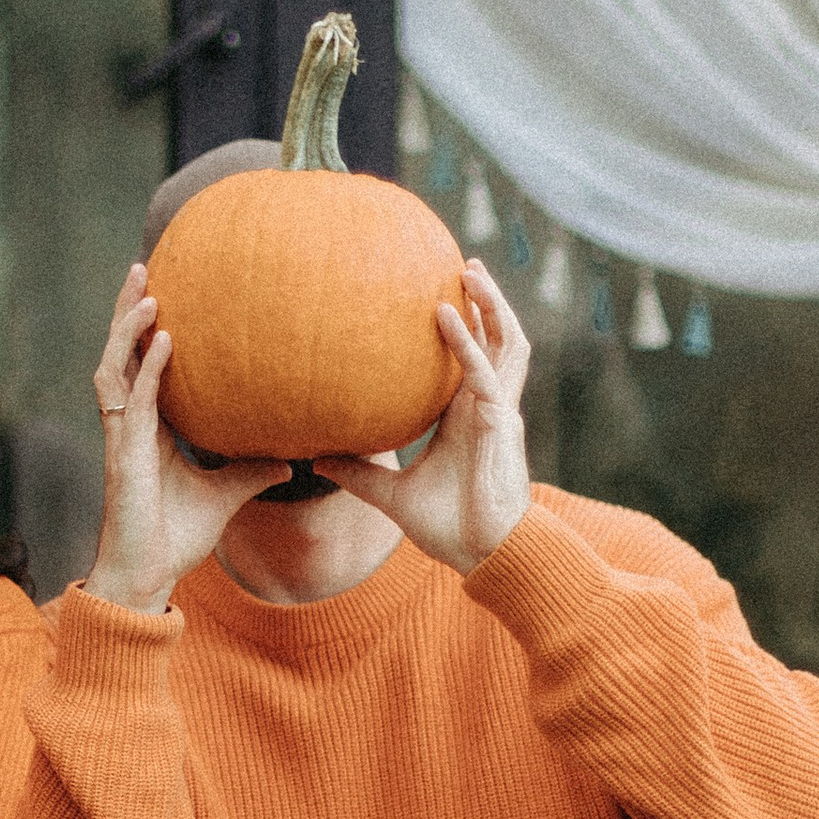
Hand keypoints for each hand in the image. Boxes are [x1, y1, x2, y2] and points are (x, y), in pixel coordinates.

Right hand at [84, 267, 288, 614]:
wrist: (148, 577)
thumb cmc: (176, 538)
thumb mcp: (227, 495)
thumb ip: (252, 471)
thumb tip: (292, 458)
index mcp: (146, 429)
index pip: (140, 365)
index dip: (144, 329)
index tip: (162, 290)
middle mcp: (129, 425)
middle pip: (120, 354)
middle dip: (127, 310)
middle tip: (142, 266)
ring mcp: (122, 438)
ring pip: (114, 367)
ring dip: (128, 328)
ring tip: (149, 289)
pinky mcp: (124, 455)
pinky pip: (135, 400)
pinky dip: (148, 368)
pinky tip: (164, 340)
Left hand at [319, 260, 531, 575]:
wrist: (480, 555)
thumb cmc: (449, 527)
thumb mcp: (391, 496)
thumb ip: (358, 473)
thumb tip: (314, 459)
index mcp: (467, 416)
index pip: (472, 358)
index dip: (466, 325)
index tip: (438, 293)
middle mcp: (488, 405)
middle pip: (497, 339)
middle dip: (486, 300)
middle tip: (461, 263)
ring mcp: (498, 411)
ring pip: (504, 342)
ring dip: (489, 304)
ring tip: (468, 270)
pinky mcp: (499, 423)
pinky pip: (481, 372)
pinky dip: (464, 341)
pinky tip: (442, 314)